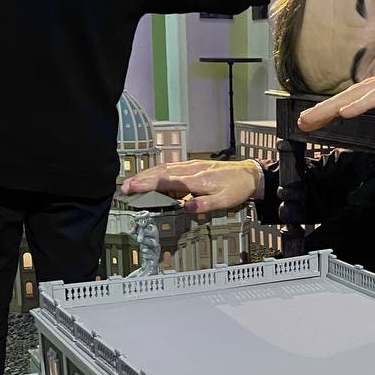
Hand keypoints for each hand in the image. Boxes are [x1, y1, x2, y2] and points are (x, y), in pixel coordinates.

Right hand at [121, 159, 260, 213]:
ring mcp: (191, 166)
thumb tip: (186, 208)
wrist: (249, 175)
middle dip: (142, 179)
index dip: (148, 184)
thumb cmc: (237, 188)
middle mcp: (191, 170)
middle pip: (161, 172)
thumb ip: (205, 205)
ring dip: (147, 174)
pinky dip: (157, 172)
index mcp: (197, 180)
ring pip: (164, 168)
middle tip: (125, 186)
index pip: (167, 181)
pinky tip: (151, 176)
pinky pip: (171, 168)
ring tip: (132, 182)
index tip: (133, 187)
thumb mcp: (224, 201)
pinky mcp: (193, 166)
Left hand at [297, 60, 374, 131]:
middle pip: (354, 93)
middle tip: (303, 122)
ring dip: (335, 106)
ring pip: (362, 94)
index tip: (316, 119)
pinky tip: (346, 112)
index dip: (336, 106)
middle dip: (326, 108)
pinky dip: (362, 103)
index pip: (360, 95)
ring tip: (315, 118)